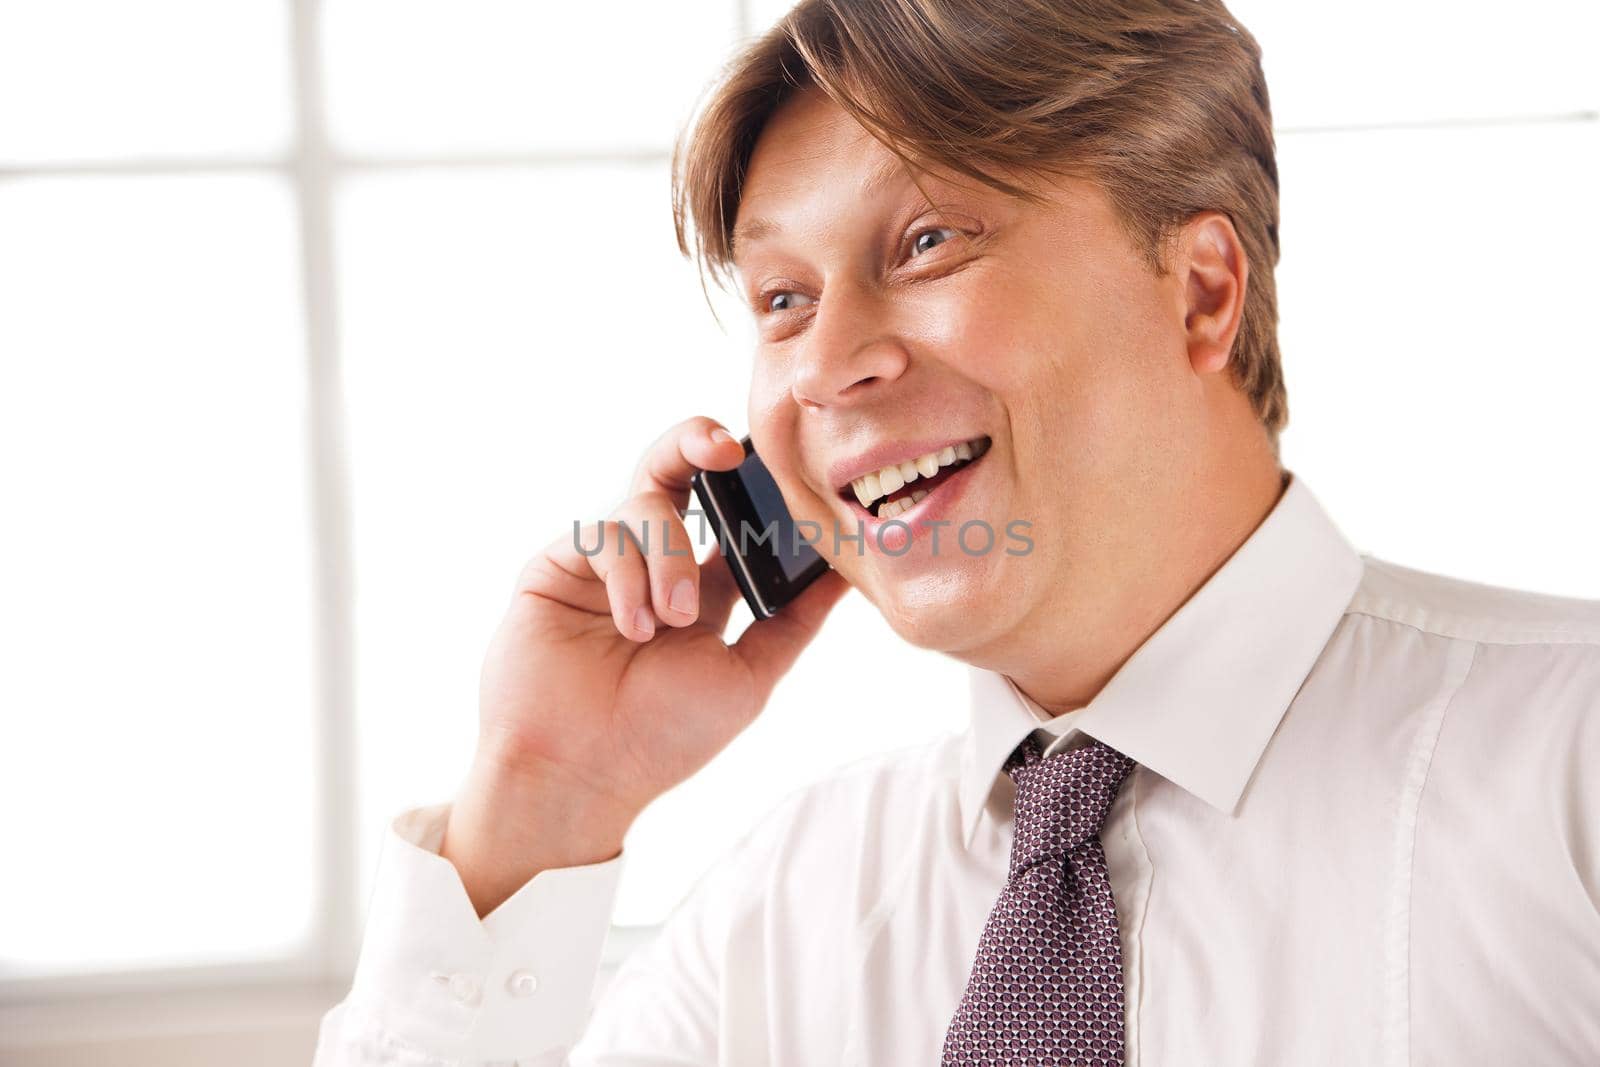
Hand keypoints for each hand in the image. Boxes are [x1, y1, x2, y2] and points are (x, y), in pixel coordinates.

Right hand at [441, 416, 850, 913]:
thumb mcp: (749, 677)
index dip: (754, 484)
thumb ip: (795, 621)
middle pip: (675, 468)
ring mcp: (603, 560)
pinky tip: (633, 626)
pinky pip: (603, 534)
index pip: (730, 511)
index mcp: (701, 584)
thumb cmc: (661, 738)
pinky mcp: (557, 565)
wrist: (580, 775)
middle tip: (726, 449)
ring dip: (671, 556)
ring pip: (647, 501)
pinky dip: (628, 575)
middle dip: (699, 441)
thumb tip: (848, 573)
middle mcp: (651, 561)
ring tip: (672, 621)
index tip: (779, 468)